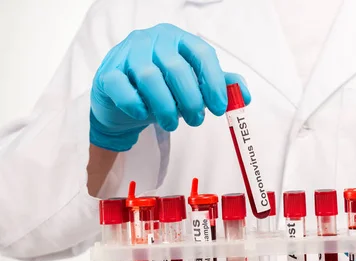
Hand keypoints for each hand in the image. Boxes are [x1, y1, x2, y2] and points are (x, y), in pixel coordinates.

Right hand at [90, 23, 250, 151]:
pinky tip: (144, 116)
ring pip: (149, 77)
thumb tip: (244, 96)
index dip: (213, 82)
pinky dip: (136, 105)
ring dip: (166, 106)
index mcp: (178, 39)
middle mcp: (152, 40)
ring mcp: (127, 54)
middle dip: (191, 99)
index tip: (220, 108)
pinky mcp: (107, 73)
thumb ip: (219, 85)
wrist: (122, 98)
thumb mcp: (193, 84)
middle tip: (196, 120)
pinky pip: (122, 88)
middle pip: (176, 67)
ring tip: (172, 124)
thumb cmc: (162, 88)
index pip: (201, 53)